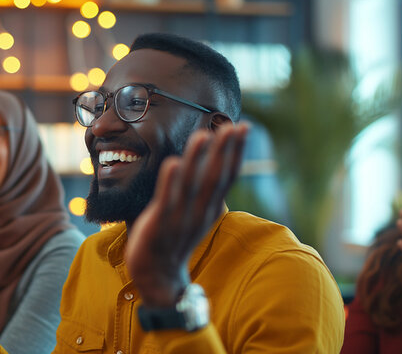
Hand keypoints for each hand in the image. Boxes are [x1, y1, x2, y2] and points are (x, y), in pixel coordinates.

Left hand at [126, 124, 247, 306]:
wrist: (159, 277)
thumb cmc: (173, 239)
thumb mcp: (194, 214)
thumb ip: (202, 192)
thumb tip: (211, 167)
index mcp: (208, 208)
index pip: (226, 176)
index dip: (235, 152)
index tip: (242, 127)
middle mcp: (199, 211)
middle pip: (214, 177)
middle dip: (223, 150)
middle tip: (232, 125)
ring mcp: (180, 218)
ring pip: (191, 185)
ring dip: (198, 159)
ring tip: (203, 135)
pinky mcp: (159, 224)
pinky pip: (167, 201)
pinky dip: (171, 182)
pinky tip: (174, 162)